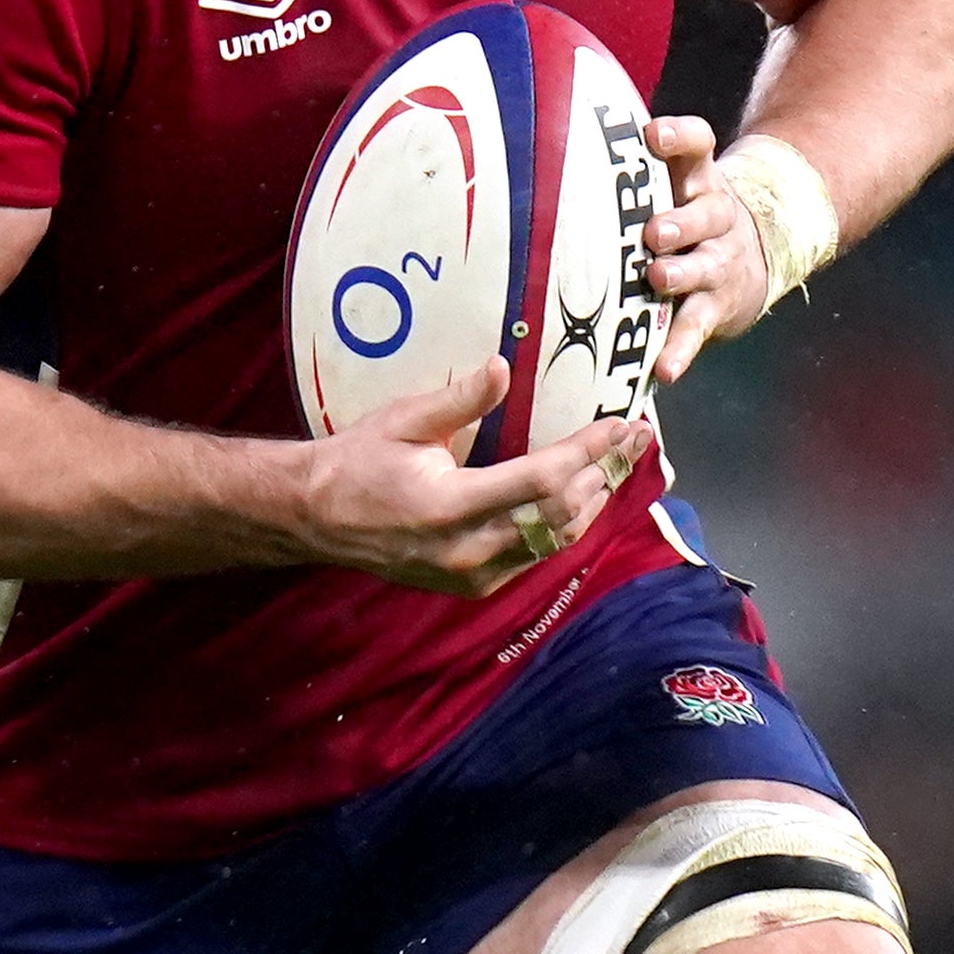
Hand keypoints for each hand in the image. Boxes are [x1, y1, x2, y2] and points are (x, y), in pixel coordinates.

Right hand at [296, 358, 654, 598]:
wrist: (319, 518)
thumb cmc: (359, 460)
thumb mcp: (404, 420)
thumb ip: (459, 399)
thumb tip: (503, 368)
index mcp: (450, 505)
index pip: (541, 481)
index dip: (587, 453)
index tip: (620, 425)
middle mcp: (468, 549)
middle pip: (560, 516)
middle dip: (604, 473)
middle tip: (634, 438)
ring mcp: (473, 575)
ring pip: (555, 542)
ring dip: (593, 501)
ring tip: (618, 462)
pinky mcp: (473, 585)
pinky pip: (535, 557)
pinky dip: (565, 526)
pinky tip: (581, 497)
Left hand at [643, 116, 768, 383]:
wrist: (752, 259)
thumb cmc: (685, 215)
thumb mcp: (671, 182)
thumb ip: (627, 170)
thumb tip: (544, 145)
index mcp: (697, 178)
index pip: (698, 145)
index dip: (680, 137)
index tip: (654, 135)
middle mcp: (716, 215)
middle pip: (708, 210)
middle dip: (682, 221)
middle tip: (655, 232)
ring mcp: (720, 261)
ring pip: (706, 266)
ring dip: (681, 274)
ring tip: (658, 279)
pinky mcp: (717, 306)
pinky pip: (698, 327)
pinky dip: (681, 349)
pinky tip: (664, 369)